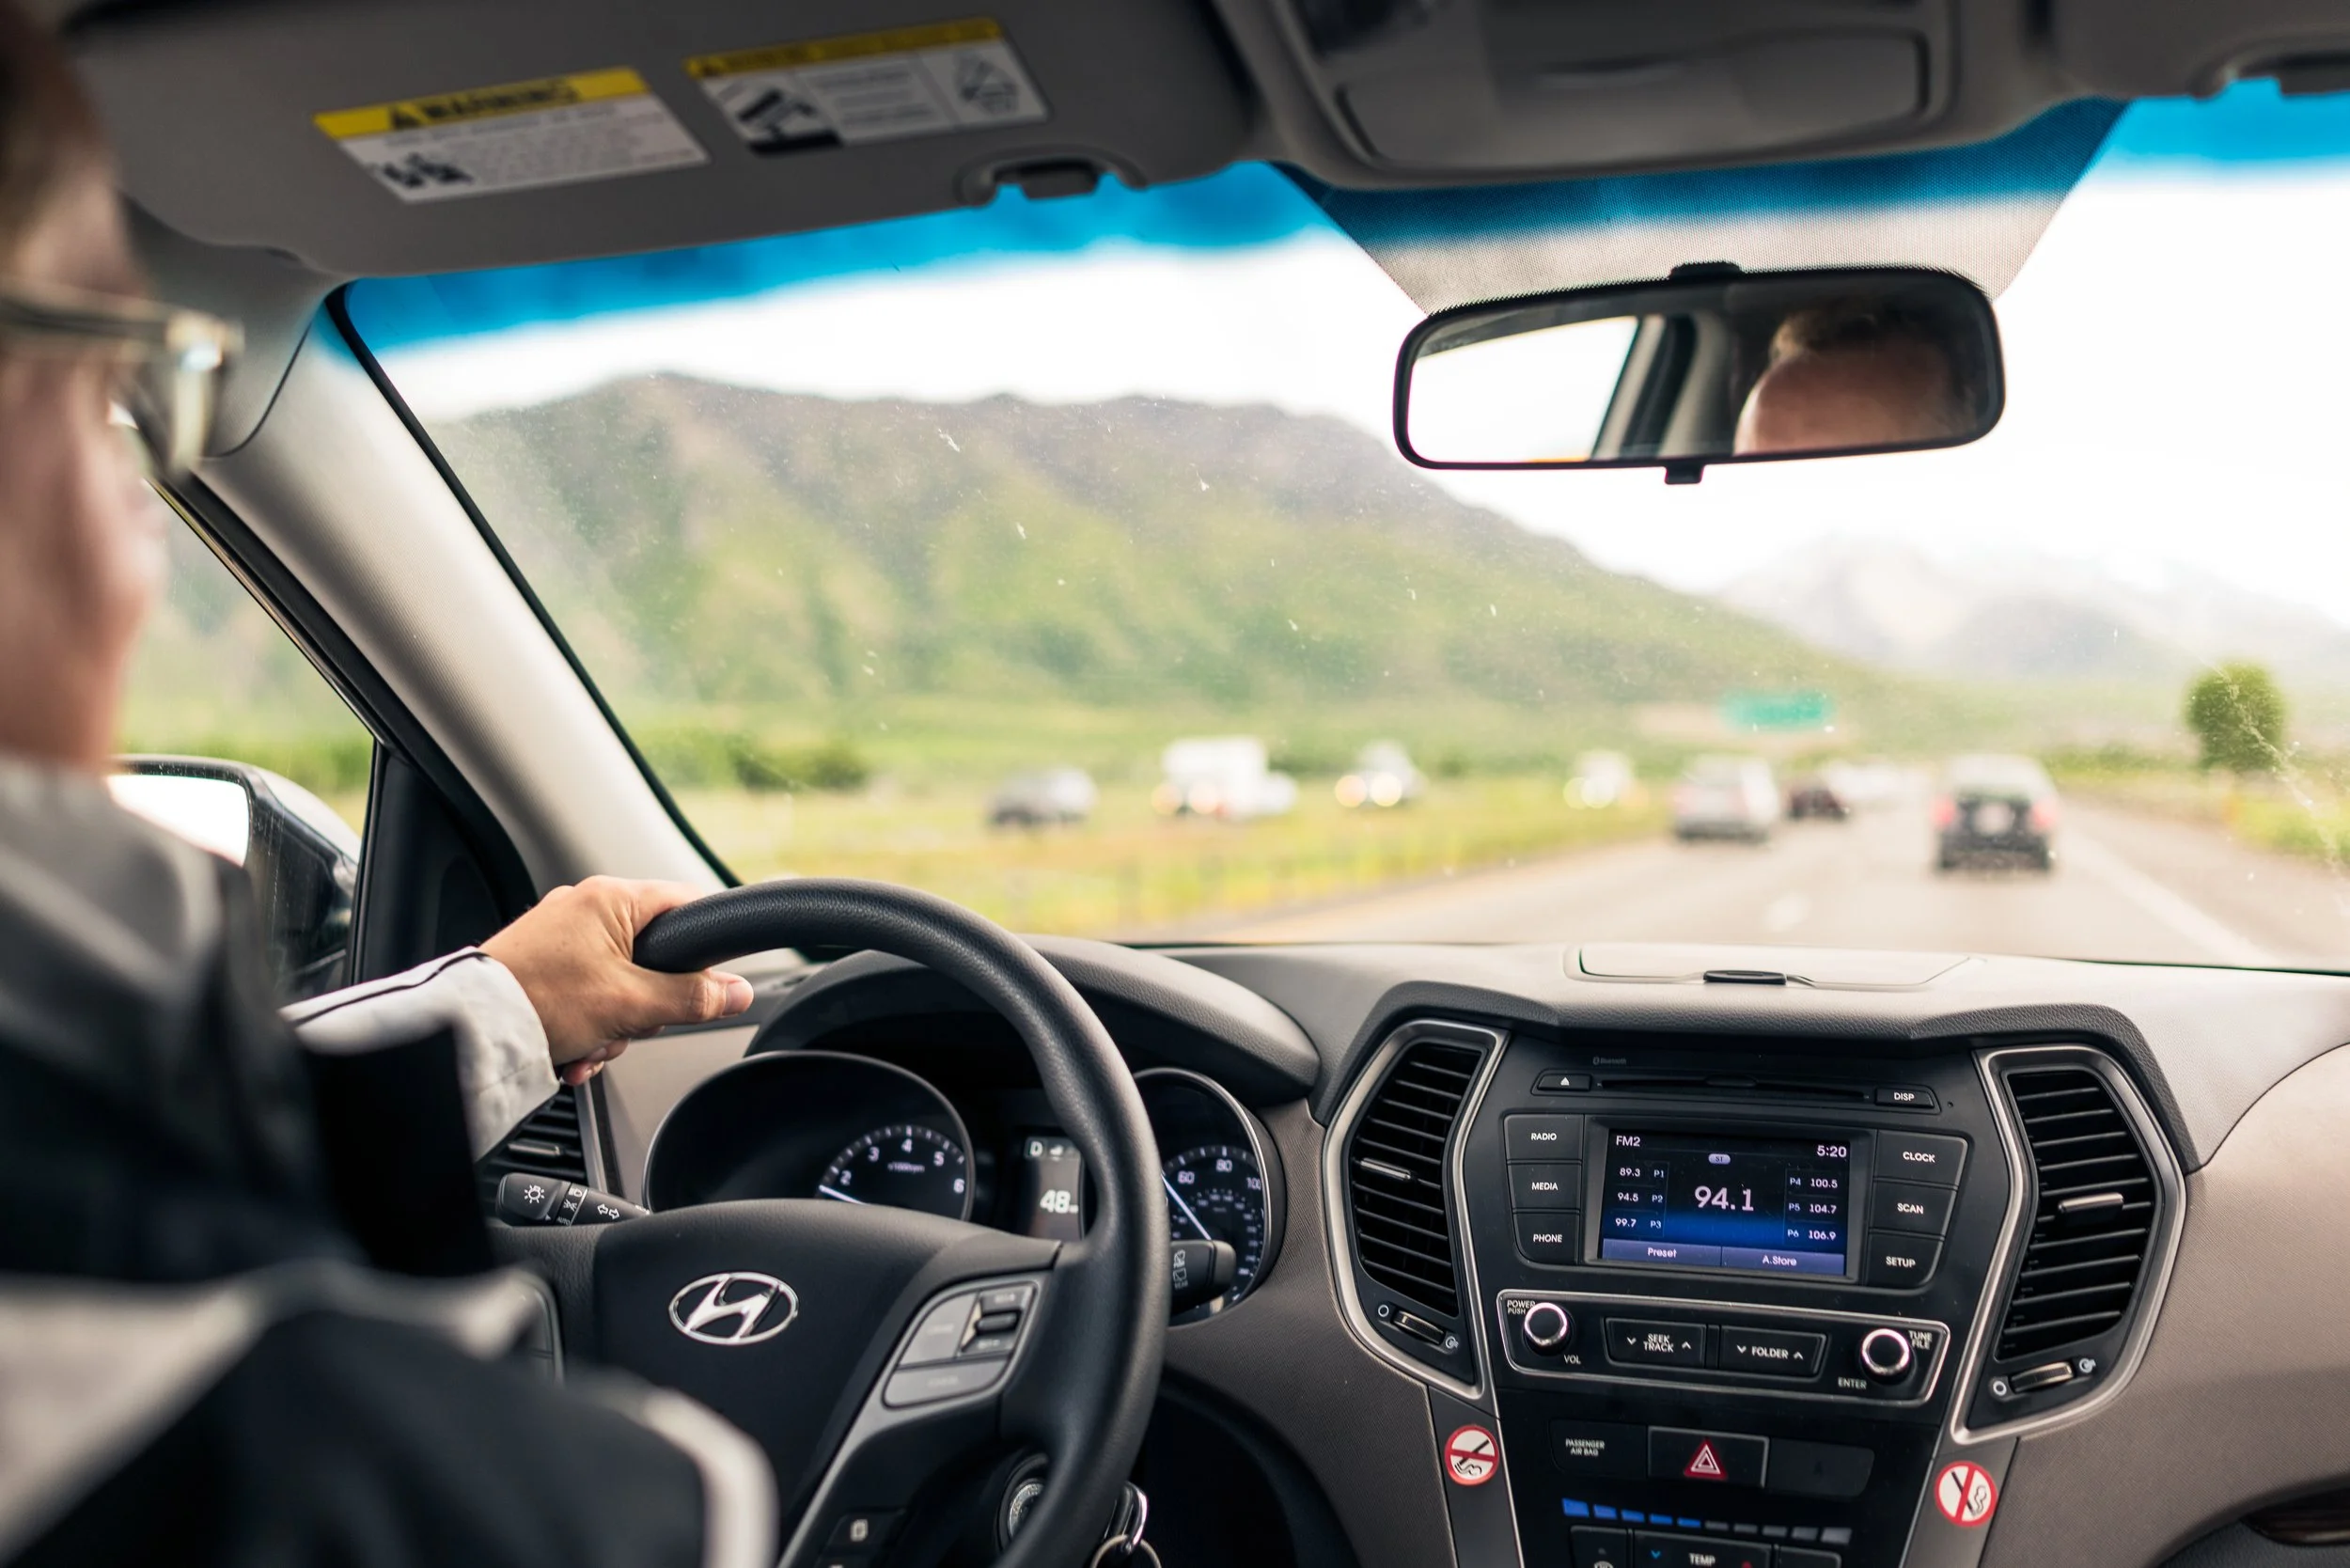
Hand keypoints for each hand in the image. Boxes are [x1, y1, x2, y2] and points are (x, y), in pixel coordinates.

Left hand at [480, 877, 752, 1084]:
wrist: (469, 1031)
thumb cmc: (539, 1000)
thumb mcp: (632, 1004)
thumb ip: (693, 997)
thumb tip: (738, 992)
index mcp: (610, 898)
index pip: (686, 904)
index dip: (705, 946)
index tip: (710, 980)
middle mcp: (584, 907)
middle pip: (654, 955)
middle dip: (645, 1005)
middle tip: (629, 1024)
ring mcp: (560, 935)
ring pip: (620, 982)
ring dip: (614, 1024)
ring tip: (591, 1044)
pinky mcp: (541, 963)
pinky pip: (588, 993)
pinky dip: (587, 1025)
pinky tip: (574, 1051)